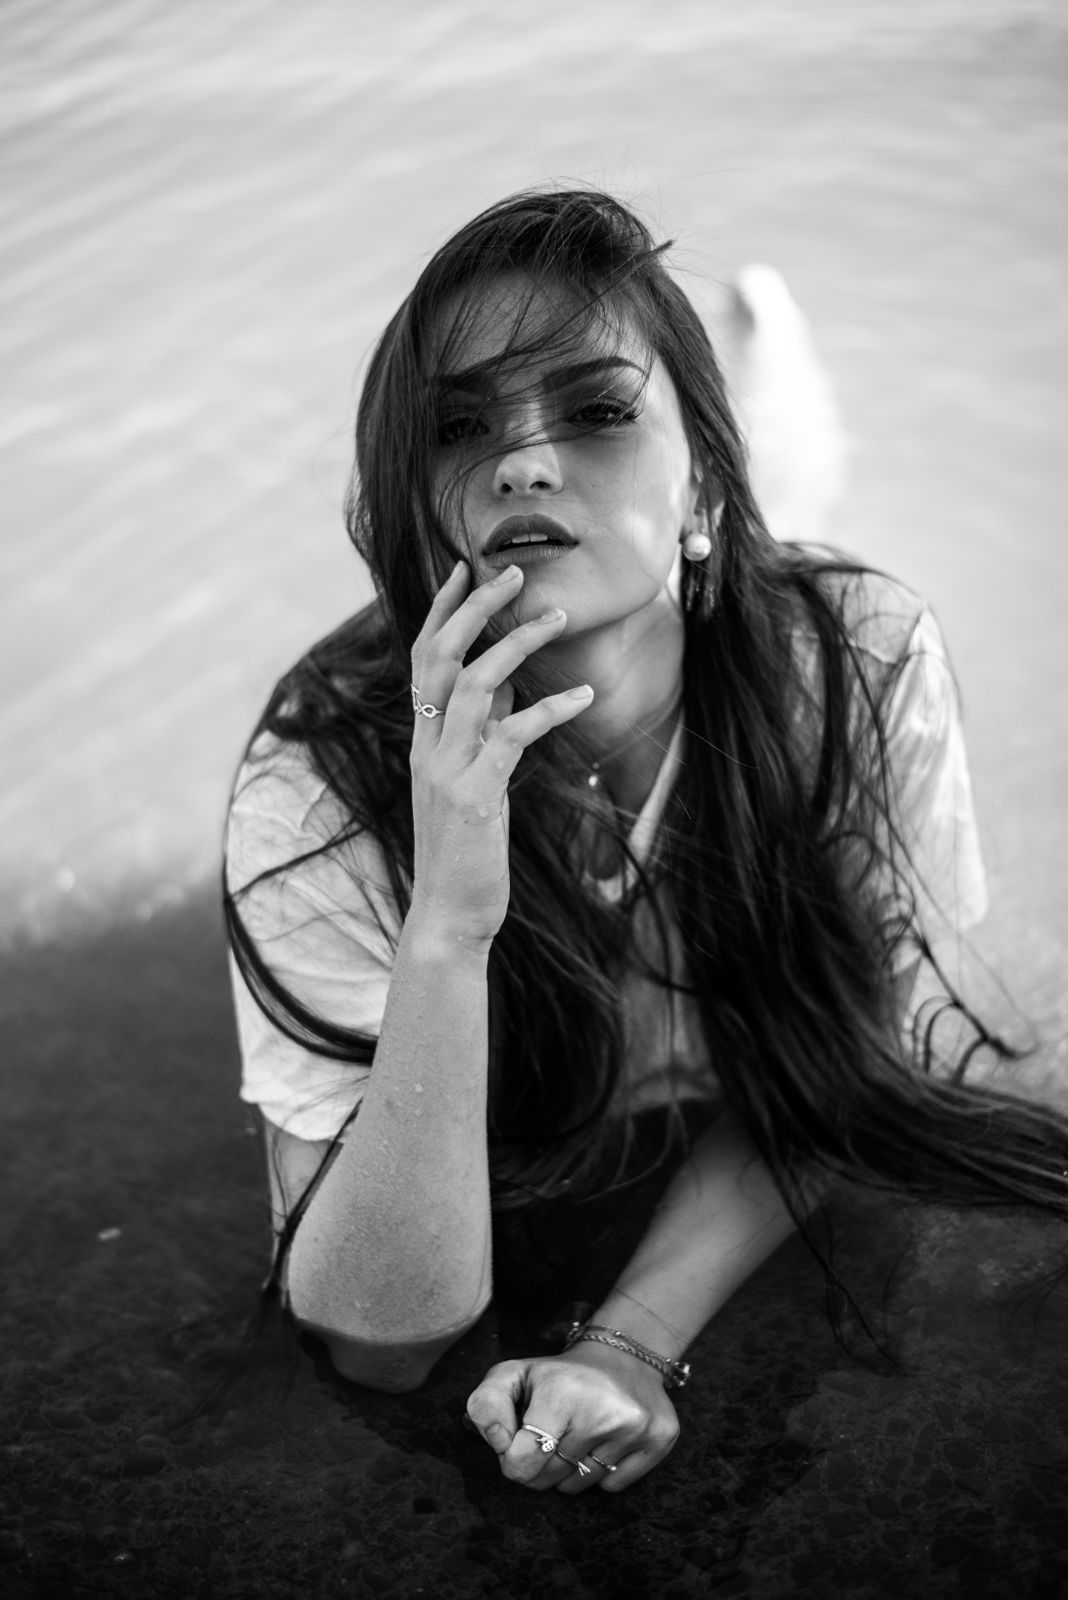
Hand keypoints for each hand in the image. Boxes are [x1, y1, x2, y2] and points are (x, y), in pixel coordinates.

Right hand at [408, 561, 592, 948]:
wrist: (448, 916)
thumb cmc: (467, 851)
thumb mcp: (475, 783)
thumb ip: (485, 735)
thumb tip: (512, 689)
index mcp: (425, 741)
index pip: (424, 660)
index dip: (441, 611)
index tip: (464, 571)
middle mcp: (428, 748)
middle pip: (441, 657)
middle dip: (475, 608)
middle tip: (512, 574)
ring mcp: (447, 771)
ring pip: (475, 685)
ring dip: (516, 644)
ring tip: (558, 617)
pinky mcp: (474, 797)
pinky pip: (511, 737)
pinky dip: (548, 709)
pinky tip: (583, 696)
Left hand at [466, 1342, 679, 1493]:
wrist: (624, 1356)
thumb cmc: (560, 1375)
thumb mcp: (513, 1375)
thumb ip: (486, 1404)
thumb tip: (499, 1443)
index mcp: (561, 1392)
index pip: (520, 1463)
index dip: (513, 1457)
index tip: (521, 1439)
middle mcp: (602, 1409)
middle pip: (547, 1480)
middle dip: (540, 1466)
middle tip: (551, 1434)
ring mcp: (635, 1426)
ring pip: (579, 1486)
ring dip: (570, 1470)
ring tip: (579, 1434)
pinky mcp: (660, 1438)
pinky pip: (613, 1486)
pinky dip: (603, 1473)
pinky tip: (606, 1440)